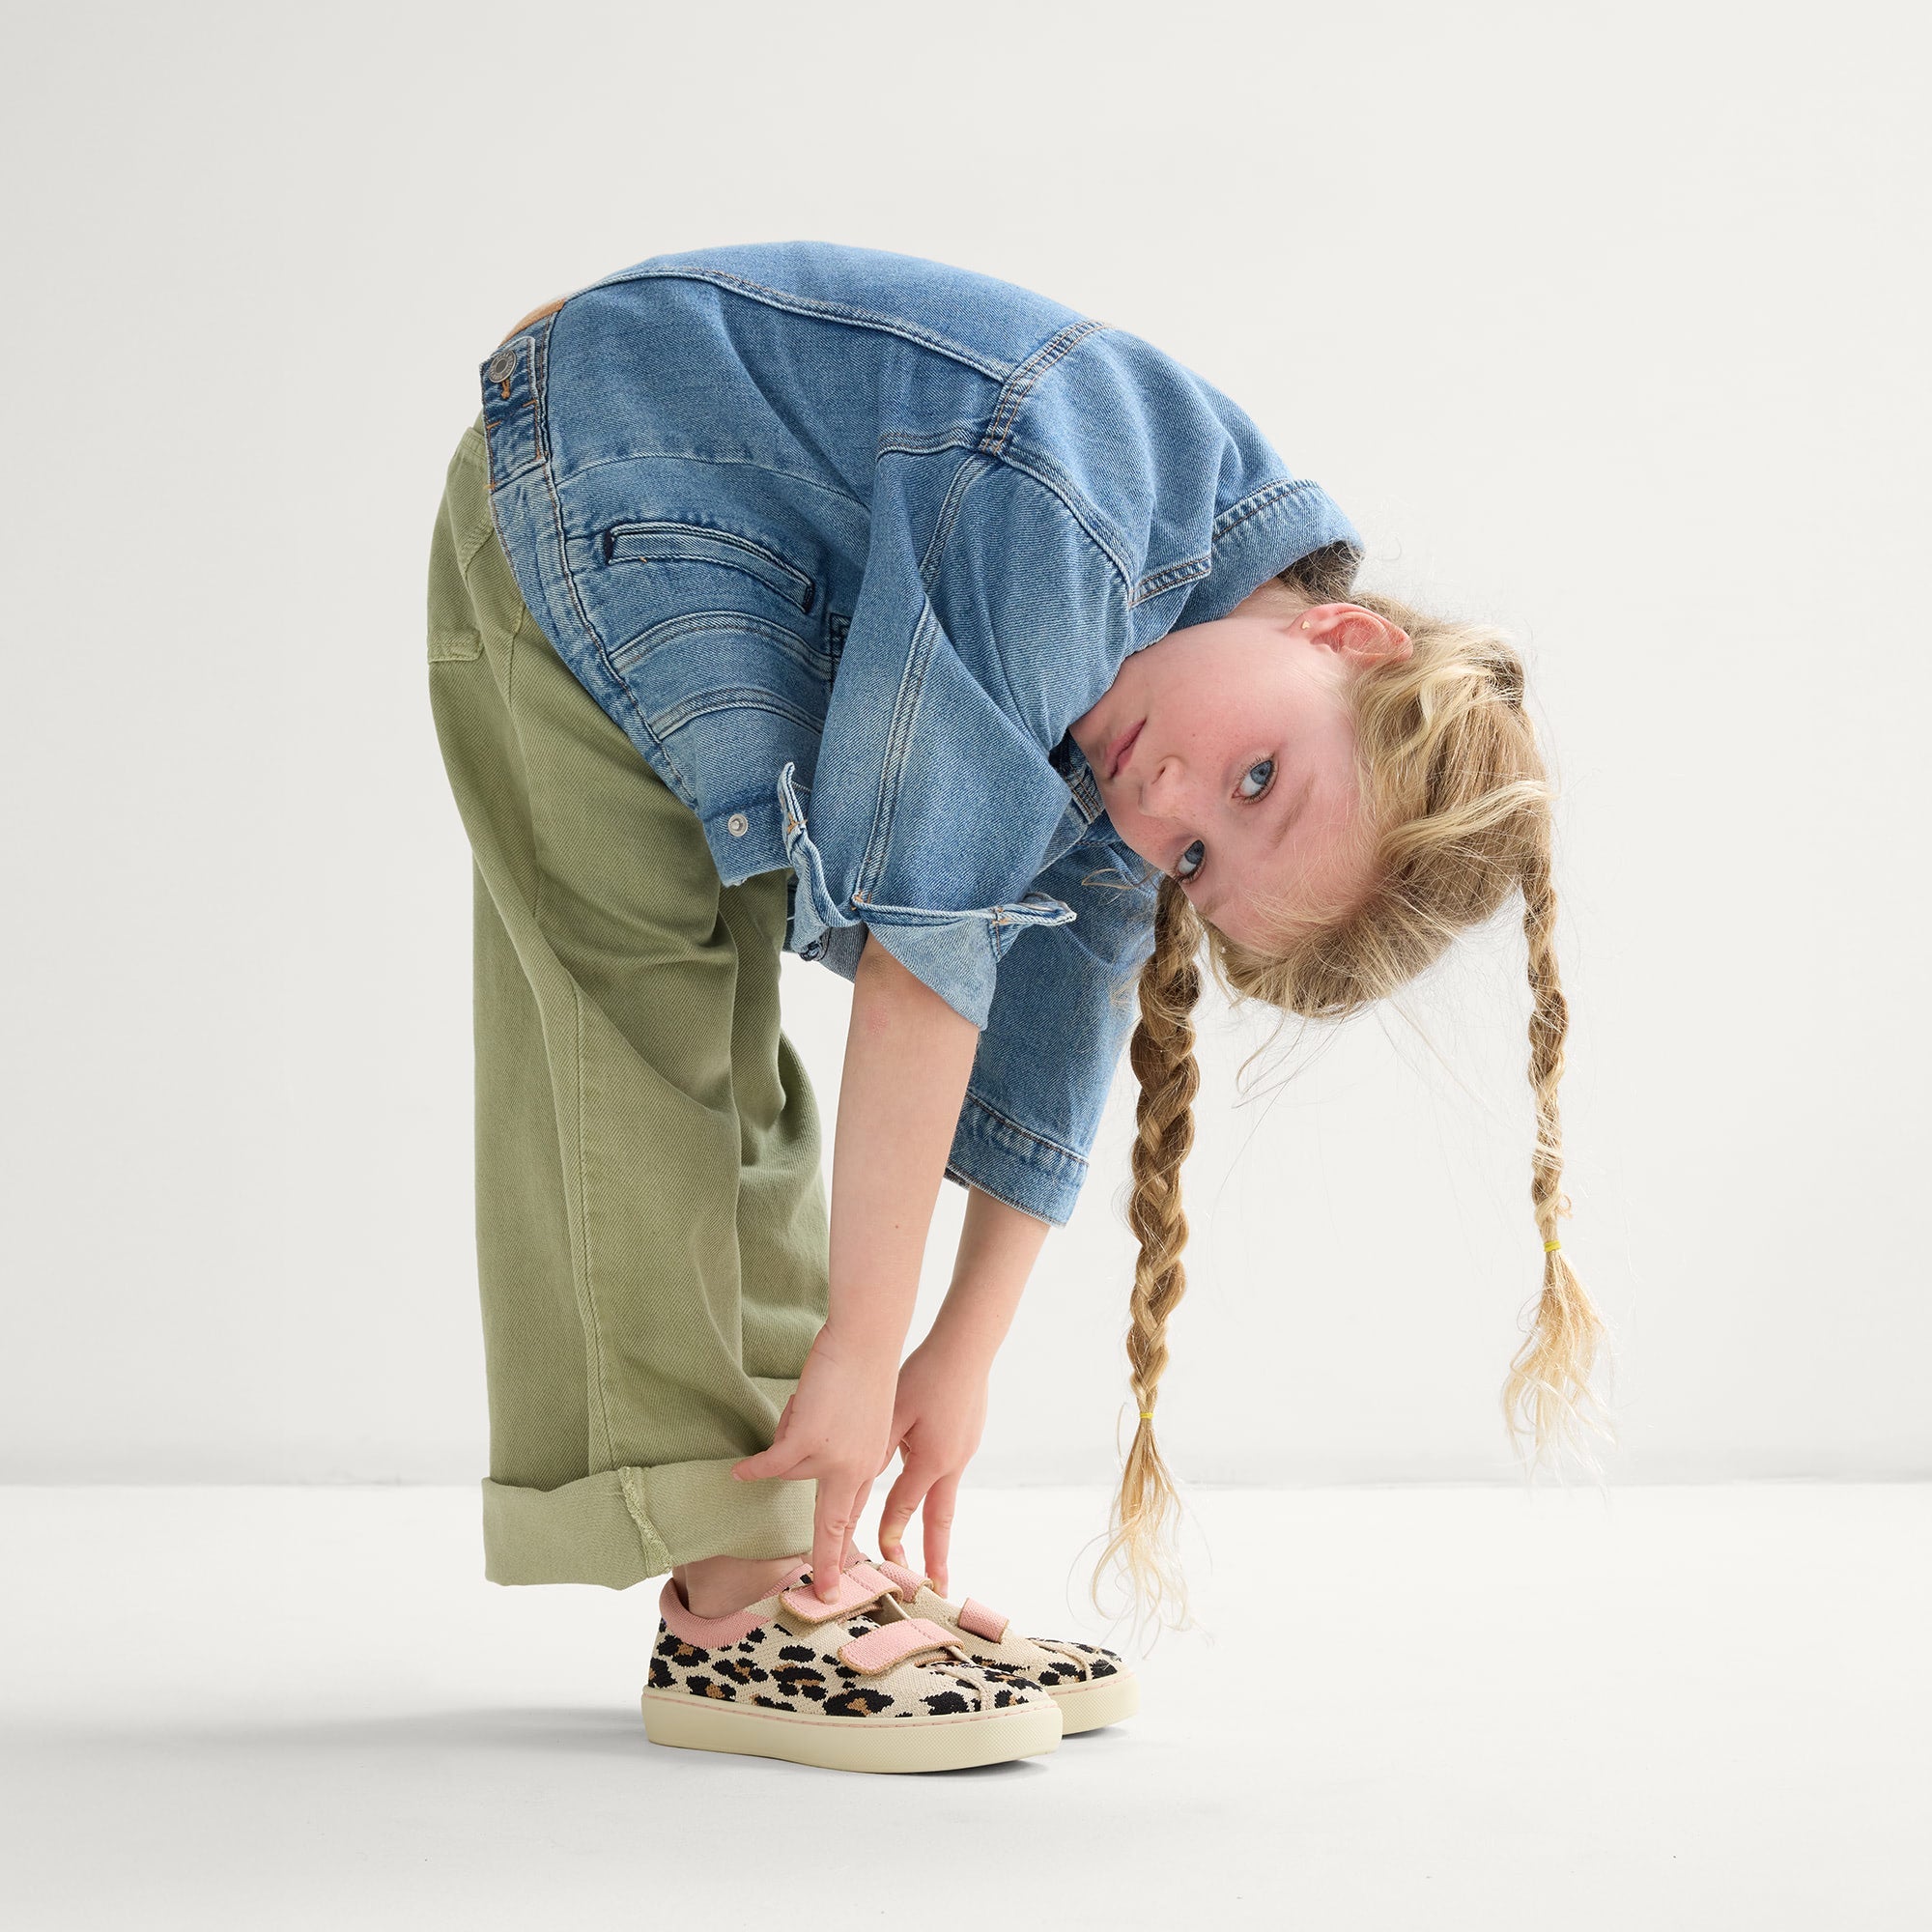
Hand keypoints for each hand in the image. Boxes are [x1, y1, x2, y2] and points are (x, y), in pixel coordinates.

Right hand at [731, 1322, 897, 1600]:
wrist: (866, 1341)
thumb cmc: (859, 1368)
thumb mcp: (858, 1418)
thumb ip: (835, 1445)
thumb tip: (793, 1458)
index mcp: (870, 1462)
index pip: (855, 1510)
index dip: (845, 1541)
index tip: (842, 1569)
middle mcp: (857, 1468)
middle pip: (835, 1524)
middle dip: (829, 1559)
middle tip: (828, 1593)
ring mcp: (832, 1458)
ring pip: (791, 1471)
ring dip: (788, 1436)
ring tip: (809, 1401)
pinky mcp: (807, 1442)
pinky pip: (772, 1465)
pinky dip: (755, 1470)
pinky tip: (739, 1474)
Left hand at [873, 1334, 989, 1596]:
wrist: (967, 1347)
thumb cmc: (927, 1374)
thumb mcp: (895, 1410)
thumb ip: (880, 1447)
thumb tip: (861, 1477)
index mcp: (930, 1460)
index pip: (904, 1507)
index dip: (890, 1533)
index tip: (880, 1559)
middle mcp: (952, 1462)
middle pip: (941, 1520)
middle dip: (937, 1556)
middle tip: (937, 1588)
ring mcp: (965, 1450)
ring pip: (946, 1497)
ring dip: (938, 1526)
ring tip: (935, 1552)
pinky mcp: (969, 1436)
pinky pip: (949, 1472)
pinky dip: (939, 1489)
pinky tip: (930, 1482)